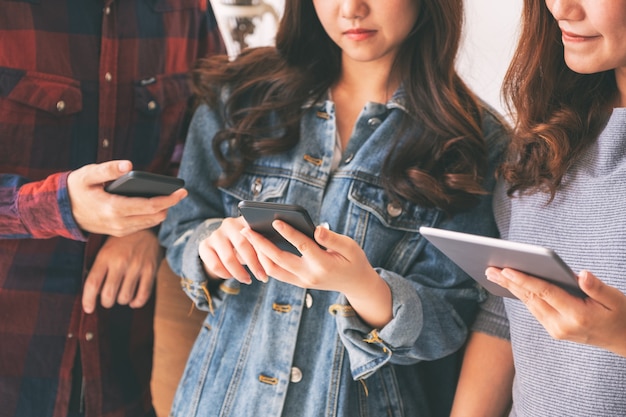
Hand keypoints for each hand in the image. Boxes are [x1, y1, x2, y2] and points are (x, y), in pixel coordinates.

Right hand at [67, 160, 186, 235]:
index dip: (169, 198)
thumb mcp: (87, 174)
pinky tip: (156, 203)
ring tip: (170, 196)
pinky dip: (152, 215)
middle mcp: (119, 222)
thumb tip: (129, 165)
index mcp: (113, 208)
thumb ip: (107, 169)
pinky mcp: (119, 232)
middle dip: (169, 204)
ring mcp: (119, 230)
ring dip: (162, 210)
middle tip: (180, 192)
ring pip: (151, 223)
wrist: (61, 211)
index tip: (182, 191)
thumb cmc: (75, 188)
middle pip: (155, 216)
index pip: (150, 206)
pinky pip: (143, 225)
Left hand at [82, 229, 161, 312]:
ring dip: (121, 300)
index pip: (92, 283)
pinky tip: (133, 299)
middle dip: (106, 302)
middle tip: (107, 299)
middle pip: (108, 294)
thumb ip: (98, 267)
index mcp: (105, 256)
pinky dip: (136, 302)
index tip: (89, 309)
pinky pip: (143, 295)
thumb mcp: (105, 249)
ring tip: (121, 294)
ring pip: (125, 297)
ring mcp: (137, 266)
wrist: (148, 228)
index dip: (88, 300)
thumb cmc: (123, 241)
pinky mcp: (151, 270)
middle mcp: (120, 262)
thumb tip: (90, 292)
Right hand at [198, 216, 265, 283]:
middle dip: (254, 264)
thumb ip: (265, 243)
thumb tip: (277, 256)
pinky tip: (232, 277)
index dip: (263, 252)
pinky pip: (214, 264)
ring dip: (239, 272)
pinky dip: (224, 274)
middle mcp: (229, 224)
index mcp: (246, 220)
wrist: (224, 243)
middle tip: (262, 278)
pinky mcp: (204, 245)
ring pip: (228, 258)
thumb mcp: (257, 241)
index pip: (256, 234)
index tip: (270, 268)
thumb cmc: (249, 243)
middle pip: (242, 245)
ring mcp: (215, 234)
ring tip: (248, 280)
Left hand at [240, 220, 391, 327]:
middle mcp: (309, 275)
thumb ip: (333, 238)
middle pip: (279, 260)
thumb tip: (316, 229)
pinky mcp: (298, 282)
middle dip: (260, 244)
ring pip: (273, 269)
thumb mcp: (351, 247)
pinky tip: (257, 247)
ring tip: (248, 237)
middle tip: (246, 229)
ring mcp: (302, 281)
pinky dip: (264, 261)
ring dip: (258, 254)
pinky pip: (277, 273)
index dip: (288, 233)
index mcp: (323, 264)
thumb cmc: (353, 260)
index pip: (302, 246)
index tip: (275, 220)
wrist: (355, 284)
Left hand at [486, 267, 625, 356]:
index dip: (525, 279)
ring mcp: (556, 331)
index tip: (507, 269)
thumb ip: (597, 287)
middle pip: (531, 299)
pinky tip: (510, 285)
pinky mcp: (554, 331)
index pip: (545, 293)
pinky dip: (521, 295)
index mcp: (578, 316)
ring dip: (511, 288)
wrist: (624, 340)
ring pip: (529, 304)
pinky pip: (534, 309)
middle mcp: (562, 326)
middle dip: (509, 282)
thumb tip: (582, 274)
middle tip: (490, 268)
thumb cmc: (621, 314)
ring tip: (494, 274)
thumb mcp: (616, 299)